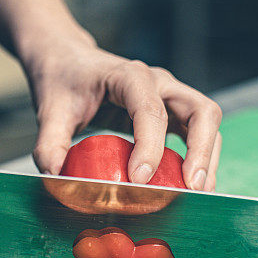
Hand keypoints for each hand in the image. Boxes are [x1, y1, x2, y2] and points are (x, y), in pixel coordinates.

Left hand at [27, 43, 221, 190]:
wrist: (69, 64)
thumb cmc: (63, 83)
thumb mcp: (50, 111)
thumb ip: (49, 145)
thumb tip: (54, 179)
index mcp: (130, 76)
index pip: (151, 110)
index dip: (150, 147)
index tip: (139, 180)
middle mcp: (159, 83)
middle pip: (200, 111)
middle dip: (200, 152)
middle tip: (190, 189)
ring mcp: (170, 96)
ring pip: (206, 123)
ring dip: (207, 158)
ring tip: (196, 193)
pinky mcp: (172, 113)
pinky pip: (197, 134)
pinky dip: (199, 159)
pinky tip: (190, 187)